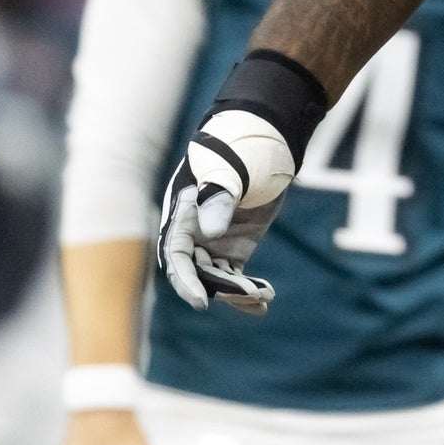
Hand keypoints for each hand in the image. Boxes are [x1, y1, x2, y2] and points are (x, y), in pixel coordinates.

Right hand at [157, 163, 283, 313]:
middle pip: (198, 273)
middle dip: (221, 289)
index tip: (202, 301)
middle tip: (250, 294)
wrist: (267, 141)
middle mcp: (193, 233)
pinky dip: (247, 290)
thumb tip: (211, 232)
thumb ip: (219, 196)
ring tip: (263, 297)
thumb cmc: (240, 148)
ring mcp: (213, 242)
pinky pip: (235, 276)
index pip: (176, 256)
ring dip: (237, 293)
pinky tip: (263, 302)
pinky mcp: (233, 248)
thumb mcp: (230, 168)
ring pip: (217, 279)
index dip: (186, 281)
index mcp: (183, 214)